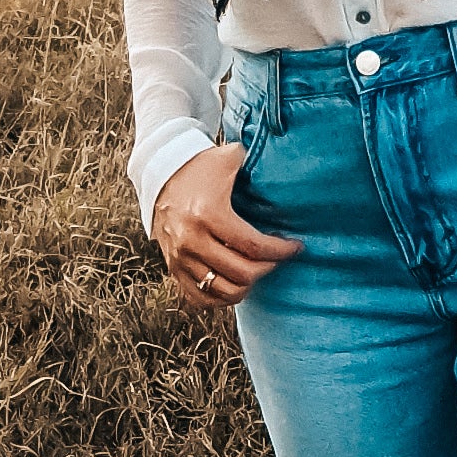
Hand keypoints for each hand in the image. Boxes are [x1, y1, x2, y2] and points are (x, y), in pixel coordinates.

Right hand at [151, 143, 300, 311]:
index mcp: (208, 214)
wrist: (160, 173)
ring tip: (256, 269)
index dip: (281, 251)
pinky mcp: (172, 267)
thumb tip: (287, 166)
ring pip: (223, 291)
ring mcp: (179, 258)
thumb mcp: (228, 159)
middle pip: (242, 273)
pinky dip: (221, 297)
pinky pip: (199, 298)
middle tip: (275, 257)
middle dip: (267, 267)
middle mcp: (191, 240)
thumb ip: (257, 162)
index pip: (254, 247)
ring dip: (247, 284)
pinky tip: (235, 282)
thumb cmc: (200, 166)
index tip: (295, 247)